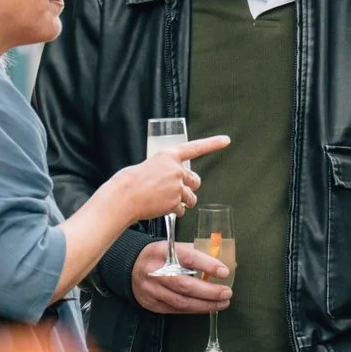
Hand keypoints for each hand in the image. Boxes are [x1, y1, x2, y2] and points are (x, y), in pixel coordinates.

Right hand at [107, 135, 229, 222]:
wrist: (124, 196)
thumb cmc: (131, 182)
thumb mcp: (150, 166)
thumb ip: (165, 169)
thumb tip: (174, 179)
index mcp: (169, 156)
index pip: (195, 148)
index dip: (212, 144)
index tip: (226, 140)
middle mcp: (176, 169)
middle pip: (195, 180)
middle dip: (189, 188)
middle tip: (177, 191)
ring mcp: (177, 186)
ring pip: (190, 198)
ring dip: (183, 201)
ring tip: (166, 201)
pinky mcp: (175, 201)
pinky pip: (181, 209)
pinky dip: (174, 211)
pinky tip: (162, 208)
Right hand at [131, 242, 232, 314]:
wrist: (130, 267)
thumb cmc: (159, 256)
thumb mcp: (174, 246)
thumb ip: (199, 253)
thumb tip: (227, 262)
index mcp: (163, 252)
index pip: (188, 258)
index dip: (207, 265)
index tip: (224, 271)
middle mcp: (155, 271)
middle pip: (184, 284)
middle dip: (209, 291)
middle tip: (227, 292)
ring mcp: (152, 290)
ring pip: (181, 301)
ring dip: (205, 304)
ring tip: (222, 303)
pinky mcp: (152, 304)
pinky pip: (176, 310)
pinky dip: (194, 309)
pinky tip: (207, 307)